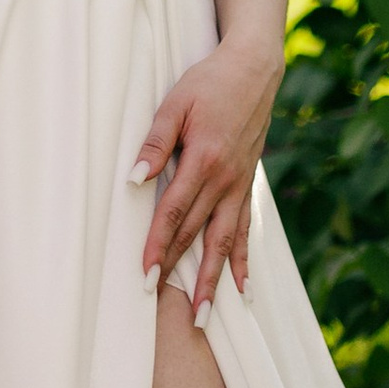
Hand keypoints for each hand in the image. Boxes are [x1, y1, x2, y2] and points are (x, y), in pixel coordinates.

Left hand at [132, 40, 281, 320]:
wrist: (254, 70)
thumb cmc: (209, 82)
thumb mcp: (174, 103)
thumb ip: (155, 142)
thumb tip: (134, 178)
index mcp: (203, 160)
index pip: (175, 212)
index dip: (159, 245)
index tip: (146, 274)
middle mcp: (225, 180)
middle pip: (197, 234)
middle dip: (179, 271)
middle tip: (164, 307)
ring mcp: (240, 185)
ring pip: (225, 242)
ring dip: (213, 280)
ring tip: (204, 316)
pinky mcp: (248, 185)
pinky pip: (246, 229)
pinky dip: (244, 261)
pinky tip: (242, 289)